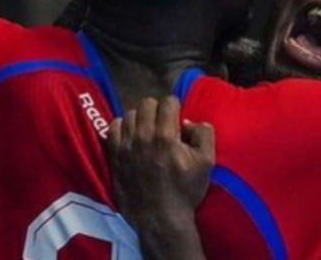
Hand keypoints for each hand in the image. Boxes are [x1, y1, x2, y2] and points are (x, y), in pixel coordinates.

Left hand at [105, 96, 213, 258]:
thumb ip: (204, 134)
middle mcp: (143, 136)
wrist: (160, 218)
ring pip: (130, 114)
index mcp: (166, 136)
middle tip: (163, 124)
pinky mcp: (114, 155)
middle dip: (157, 110)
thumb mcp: (207, 162)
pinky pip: (113, 127)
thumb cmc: (185, 191)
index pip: (168, 101)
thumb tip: (188, 122)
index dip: (175, 107)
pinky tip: (131, 137)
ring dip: (140, 118)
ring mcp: (126, 145)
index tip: (177, 119)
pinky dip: (123, 127)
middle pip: (147, 103)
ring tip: (146, 131)